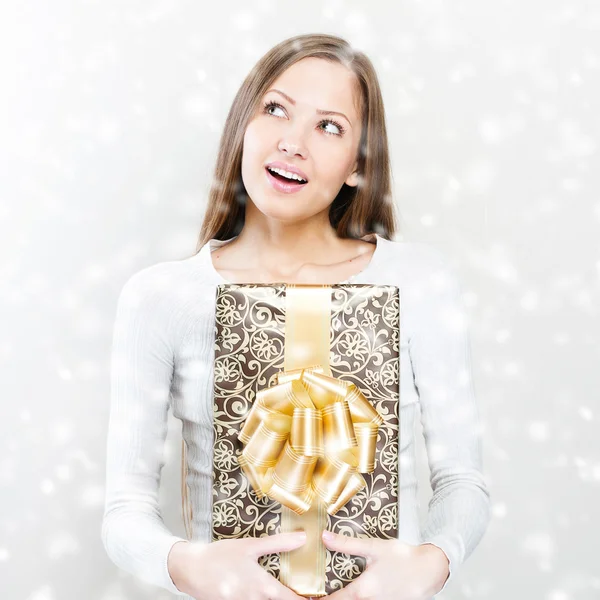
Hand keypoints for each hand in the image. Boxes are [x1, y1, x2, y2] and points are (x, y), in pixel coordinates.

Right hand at [167, 531, 307, 599]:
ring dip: (274, 597)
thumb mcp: (250, 546)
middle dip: (290, 598)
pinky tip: (258, 589)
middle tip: (303, 592)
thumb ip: (278, 543)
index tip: (319, 597)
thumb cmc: (220, 556)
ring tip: (283, 590)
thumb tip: (303, 538)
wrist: (190, 569)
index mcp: (263, 588)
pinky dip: (260, 598)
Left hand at [321, 530, 449, 599]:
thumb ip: (347, 544)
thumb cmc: (403, 559)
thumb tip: (324, 537)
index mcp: (362, 591)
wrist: (430, 571)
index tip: (303, 598)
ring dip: (342, 599)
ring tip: (329, 591)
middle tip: (312, 594)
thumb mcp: (373, 548)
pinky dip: (354, 599)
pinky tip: (349, 590)